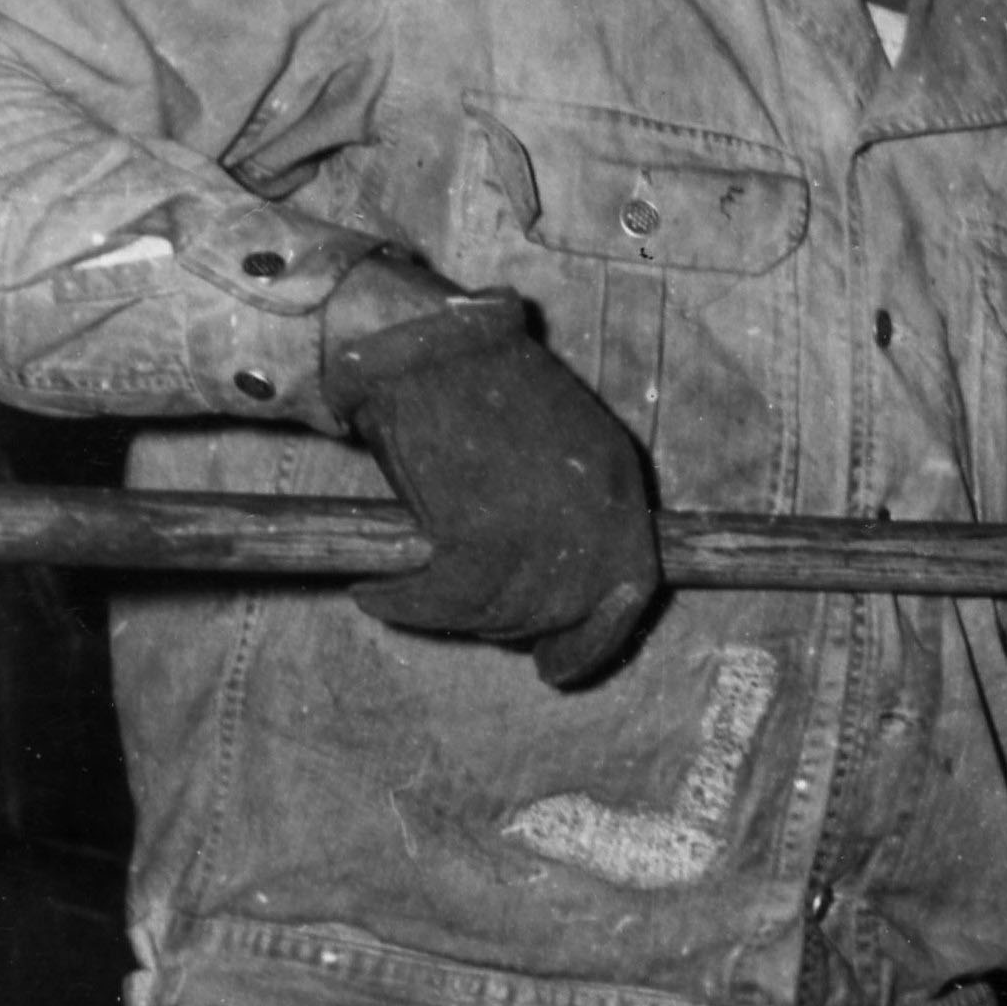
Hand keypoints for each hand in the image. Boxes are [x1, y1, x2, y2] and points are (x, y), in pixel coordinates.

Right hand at [330, 305, 661, 689]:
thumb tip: (541, 596)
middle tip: (453, 609)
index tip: (557, 668)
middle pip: (560, 608)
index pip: (630, 590)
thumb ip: (562, 513)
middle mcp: (596, 509)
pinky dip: (405, 604)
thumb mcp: (551, 446)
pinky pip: (445, 599)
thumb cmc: (470, 384)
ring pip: (501, 610)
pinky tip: (376, 594)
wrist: (419, 336)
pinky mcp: (485, 531)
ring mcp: (546, 524)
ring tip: (403, 593)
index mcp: (620, 481)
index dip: (596, 638)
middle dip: (505, 623)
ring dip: (447, 613)